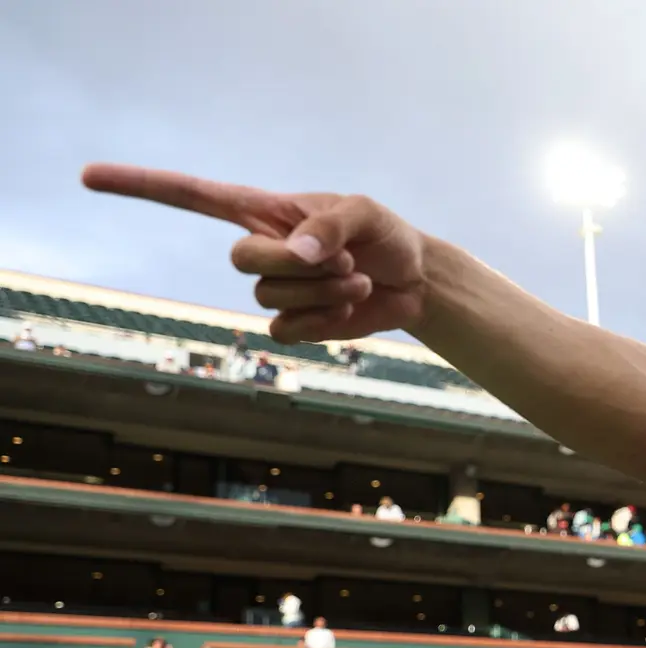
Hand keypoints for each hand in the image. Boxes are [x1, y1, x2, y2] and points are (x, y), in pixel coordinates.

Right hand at [80, 164, 427, 342]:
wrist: (414, 281)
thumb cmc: (385, 236)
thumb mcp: (365, 213)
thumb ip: (329, 225)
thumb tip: (295, 250)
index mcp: (264, 211)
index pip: (191, 196)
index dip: (141, 186)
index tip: (90, 177)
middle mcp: (261, 248)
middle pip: (240, 260)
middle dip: (294, 264)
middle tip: (343, 259)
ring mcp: (274, 289)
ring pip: (269, 297)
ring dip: (322, 291)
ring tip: (356, 278)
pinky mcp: (293, 323)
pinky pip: (286, 330)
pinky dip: (324, 320)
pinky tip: (349, 306)